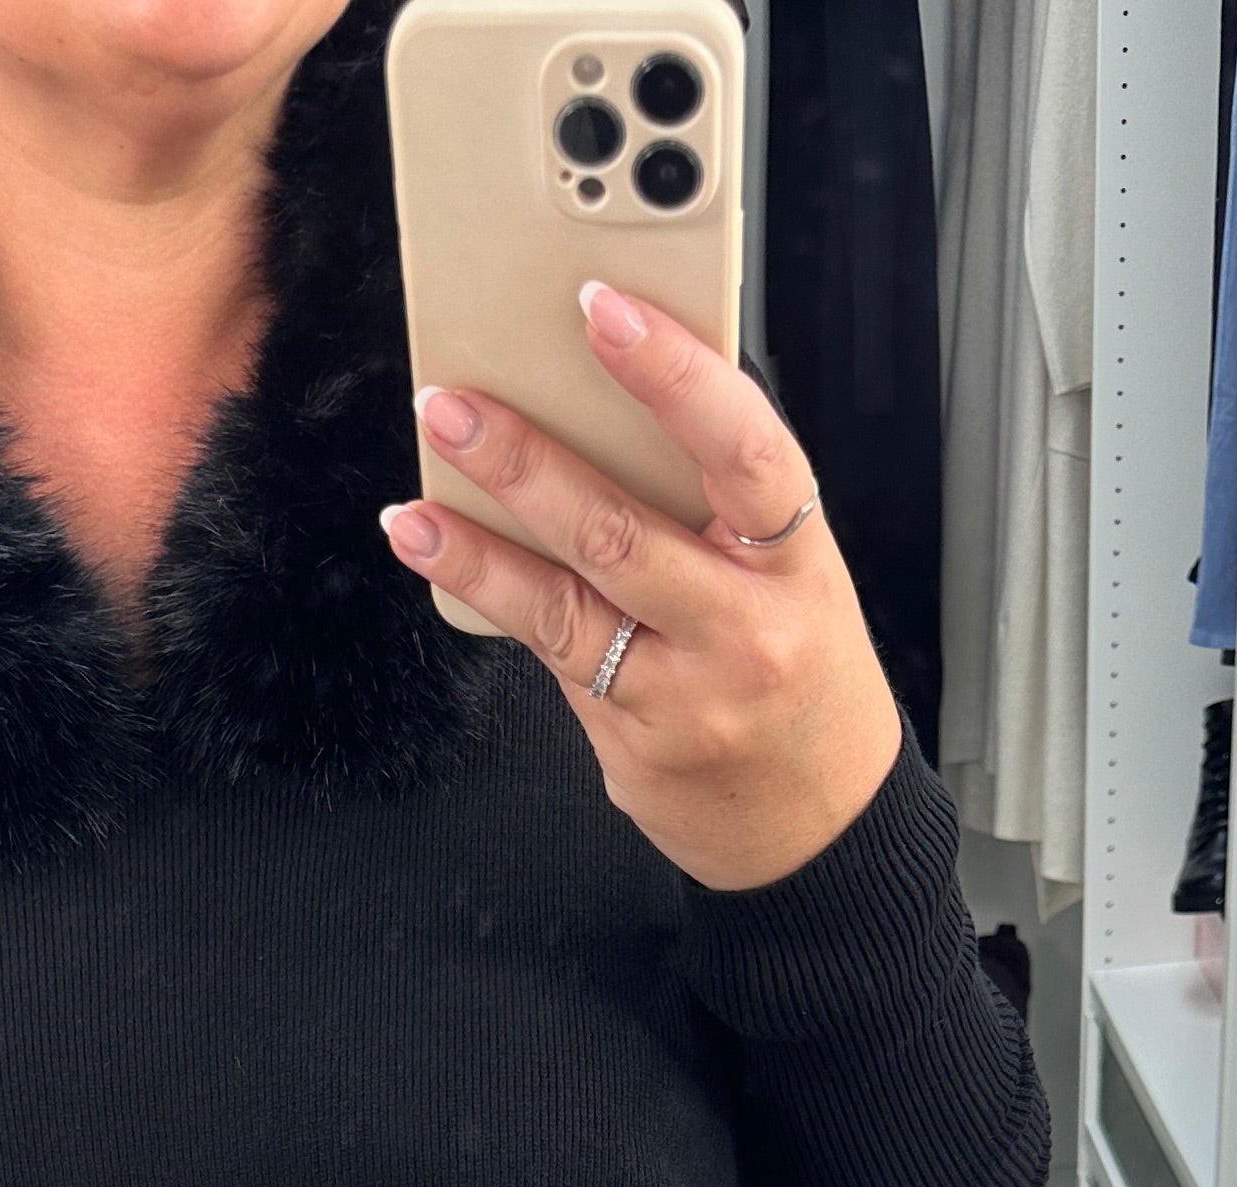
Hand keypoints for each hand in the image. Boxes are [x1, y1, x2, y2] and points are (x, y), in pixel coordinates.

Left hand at [379, 284, 901, 893]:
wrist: (820, 824)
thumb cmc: (804, 676)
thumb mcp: (795, 575)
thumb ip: (717, 505)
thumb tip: (608, 408)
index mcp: (796, 560)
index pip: (744, 449)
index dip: (674, 374)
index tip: (605, 312)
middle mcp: (744, 628)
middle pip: (623, 533)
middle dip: (527, 463)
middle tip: (456, 406)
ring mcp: (684, 696)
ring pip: (567, 608)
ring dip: (479, 548)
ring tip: (417, 506)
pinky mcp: (633, 745)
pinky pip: (553, 660)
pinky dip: (492, 602)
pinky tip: (442, 558)